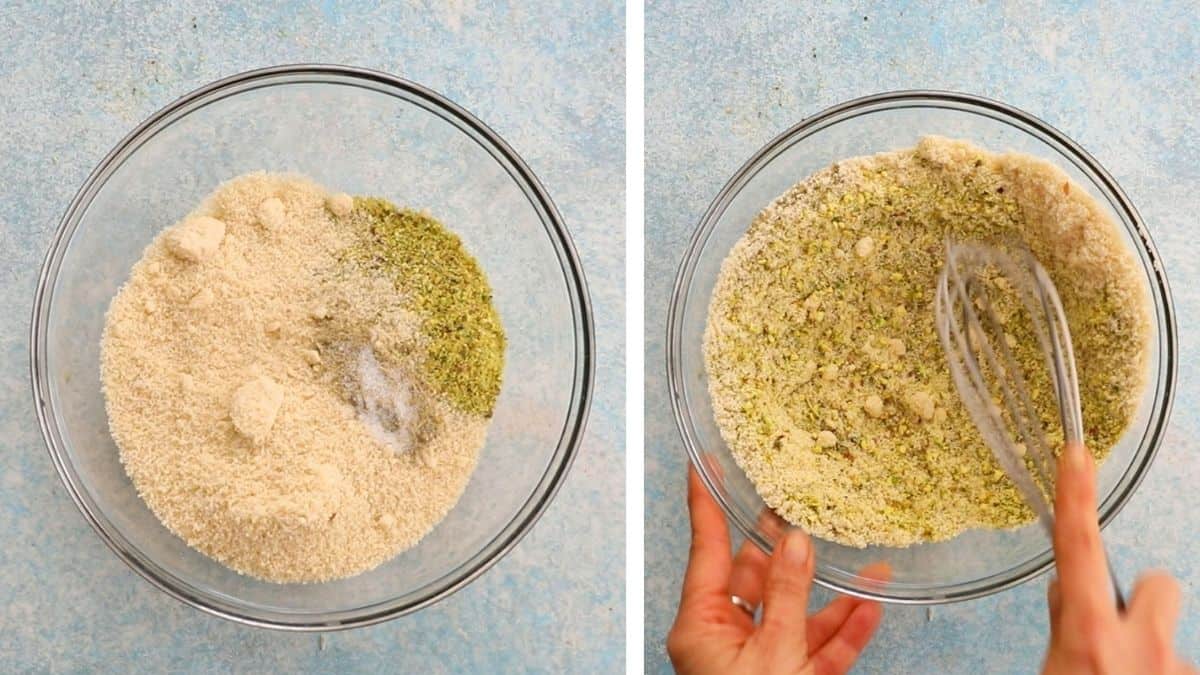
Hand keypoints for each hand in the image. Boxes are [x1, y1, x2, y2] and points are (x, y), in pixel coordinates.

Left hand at [667, 467, 885, 674]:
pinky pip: (818, 648)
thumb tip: (796, 544)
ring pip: (797, 615)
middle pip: (755, 577)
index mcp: (700, 625)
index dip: (706, 503)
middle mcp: (724, 638)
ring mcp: (757, 659)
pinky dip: (844, 630)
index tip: (704, 465)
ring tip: (862, 563)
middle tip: (797, 507)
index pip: (706, 549)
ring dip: (833, 594)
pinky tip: (868, 605)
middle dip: (783, 545)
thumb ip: (787, 595)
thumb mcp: (773, 650)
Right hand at [1043, 442, 1195, 674]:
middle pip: (1158, 585)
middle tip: (1121, 636)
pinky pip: (1181, 670)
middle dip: (1144, 603)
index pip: (1079, 551)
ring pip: (1169, 640)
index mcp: (1092, 639)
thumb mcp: (1051, 673)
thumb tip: (1068, 594)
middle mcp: (1144, 648)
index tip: (1076, 455)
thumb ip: (1064, 629)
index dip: (1076, 497)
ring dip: (1151, 659)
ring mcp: (1177, 669)